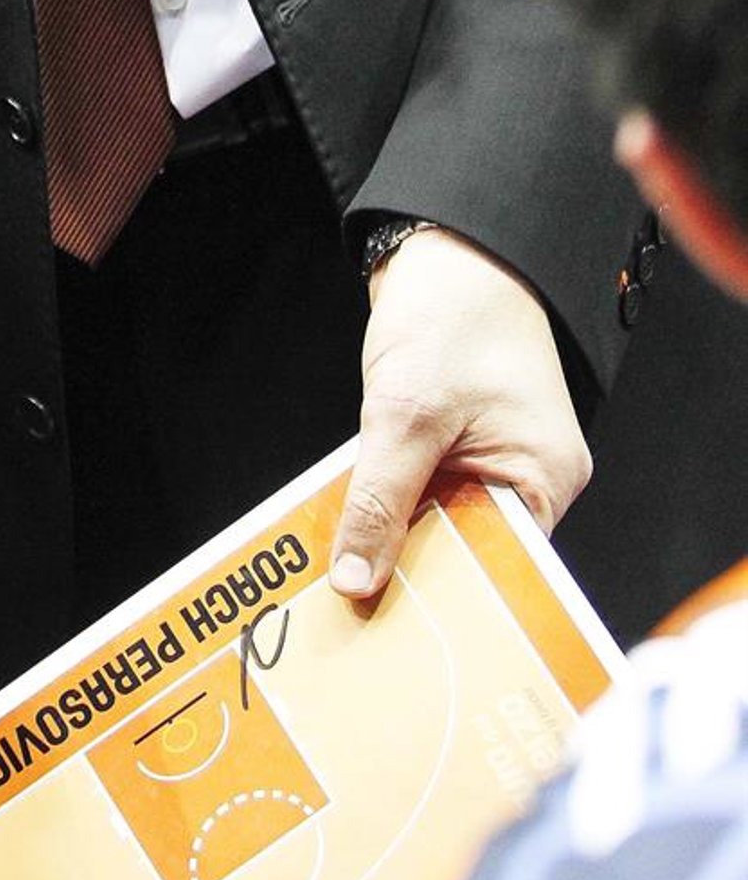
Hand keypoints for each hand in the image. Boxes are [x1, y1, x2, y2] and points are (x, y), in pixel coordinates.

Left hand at [330, 226, 590, 601]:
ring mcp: (494, 459)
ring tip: (337, 584)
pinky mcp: (459, 441)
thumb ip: (380, 499)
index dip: (442, 600)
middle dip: (410, 576)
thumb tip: (356, 582)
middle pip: (466, 553)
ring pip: (437, 523)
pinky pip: (424, 492)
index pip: (497, 571)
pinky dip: (388, 504)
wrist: (447, 245)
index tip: (385, 635)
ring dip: (391, 539)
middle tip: (349, 617)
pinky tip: (346, 529)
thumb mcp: (404, 412)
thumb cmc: (448, 316)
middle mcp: (529, 479)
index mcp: (543, 479)